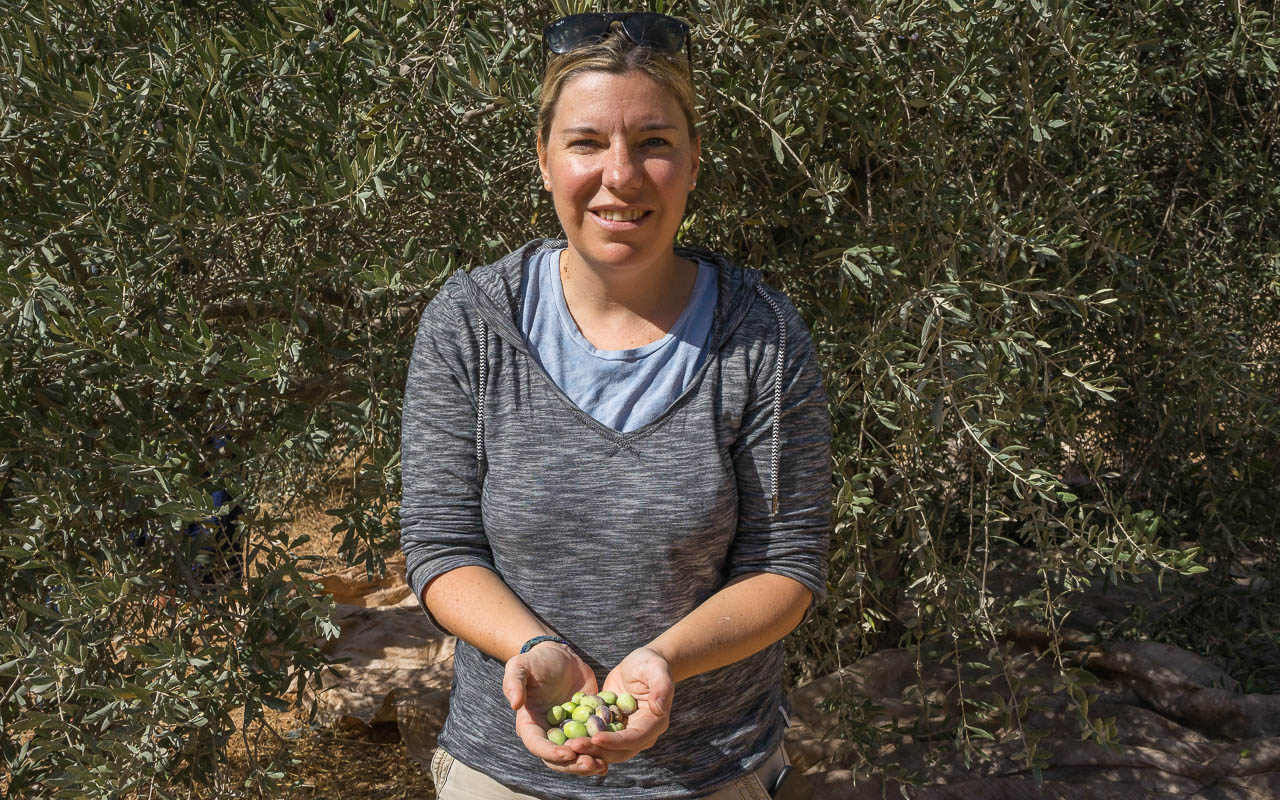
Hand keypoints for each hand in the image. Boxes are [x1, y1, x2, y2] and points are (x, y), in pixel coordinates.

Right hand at [503, 641, 608, 775]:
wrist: (561, 657)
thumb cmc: (537, 661)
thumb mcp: (520, 666)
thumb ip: (513, 683)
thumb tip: (514, 704)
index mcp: (529, 725)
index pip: (537, 745)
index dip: (551, 752)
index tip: (568, 753)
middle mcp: (547, 734)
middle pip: (557, 759)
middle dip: (574, 765)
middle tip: (592, 764)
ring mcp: (567, 733)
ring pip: (576, 757)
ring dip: (588, 764)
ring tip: (603, 766)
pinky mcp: (584, 727)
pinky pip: (592, 744)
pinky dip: (602, 752)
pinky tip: (614, 753)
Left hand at [568, 646, 673, 764]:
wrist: (641, 664)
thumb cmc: (651, 663)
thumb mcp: (657, 669)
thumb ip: (661, 687)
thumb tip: (659, 708)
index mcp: (654, 724)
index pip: (634, 738)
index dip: (615, 741)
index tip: (596, 739)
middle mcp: (640, 734)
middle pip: (617, 750)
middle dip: (595, 750)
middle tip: (573, 746)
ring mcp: (624, 733)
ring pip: (605, 749)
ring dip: (586, 749)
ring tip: (565, 745)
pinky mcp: (611, 728)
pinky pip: (596, 738)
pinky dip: (582, 740)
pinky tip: (563, 739)